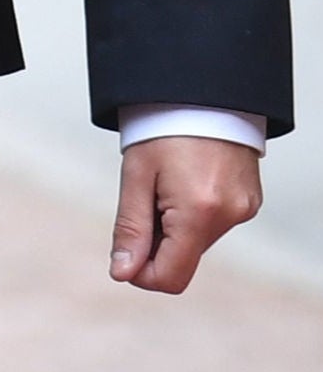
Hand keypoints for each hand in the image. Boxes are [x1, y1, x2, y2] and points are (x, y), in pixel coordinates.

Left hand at [110, 134, 262, 292]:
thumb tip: (122, 273)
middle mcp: (230, 216)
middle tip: (143, 200)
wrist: (203, 95)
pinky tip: (182, 183)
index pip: (171, 277)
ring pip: (197, 242)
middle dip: (155, 243)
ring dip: (173, 226)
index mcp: (199, 213)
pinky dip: (190, 215)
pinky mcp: (249, 202)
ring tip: (164, 185)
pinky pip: (212, 224)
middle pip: (183, 259)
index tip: (123, 253)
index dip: (141, 274)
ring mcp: (244, 210)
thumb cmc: (164, 129)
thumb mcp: (136, 177)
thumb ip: (130, 228)